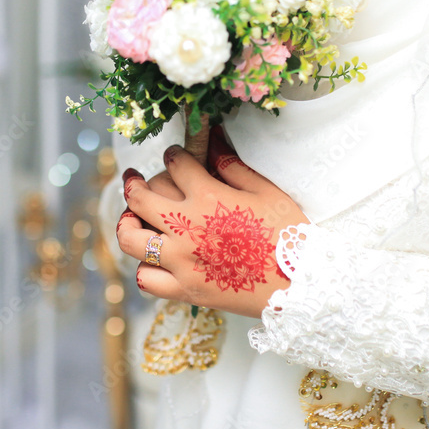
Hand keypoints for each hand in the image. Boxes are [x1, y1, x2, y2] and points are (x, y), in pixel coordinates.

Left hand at [116, 126, 308, 318]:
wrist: (301, 283)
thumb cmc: (288, 233)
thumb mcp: (264, 190)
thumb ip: (231, 164)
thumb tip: (212, 138)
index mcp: (207, 197)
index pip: (175, 164)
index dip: (173, 154)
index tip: (175, 155)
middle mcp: (186, 228)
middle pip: (139, 198)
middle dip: (133, 183)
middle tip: (133, 179)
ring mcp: (181, 261)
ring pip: (131, 239)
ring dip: (127, 223)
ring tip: (131, 217)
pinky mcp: (184, 290)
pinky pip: (146, 279)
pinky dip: (144, 269)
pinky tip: (152, 260)